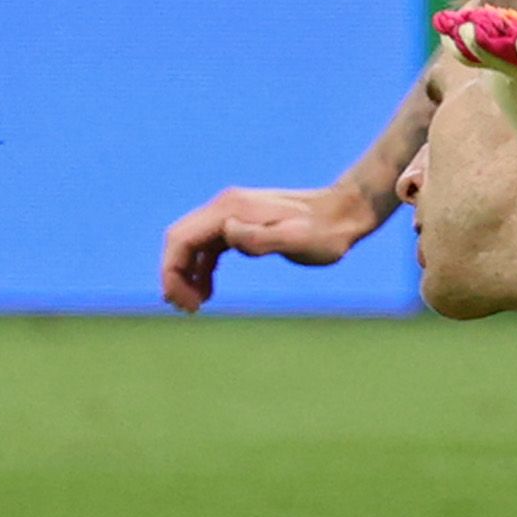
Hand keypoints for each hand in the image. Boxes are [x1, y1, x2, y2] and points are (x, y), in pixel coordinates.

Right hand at [156, 178, 388, 310]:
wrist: (344, 214)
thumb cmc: (324, 234)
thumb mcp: (296, 239)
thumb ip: (260, 238)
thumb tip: (226, 234)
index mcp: (230, 209)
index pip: (181, 238)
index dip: (172, 271)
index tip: (183, 303)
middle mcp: (225, 206)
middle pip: (180, 240)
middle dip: (174, 275)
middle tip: (187, 309)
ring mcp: (232, 213)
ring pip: (192, 244)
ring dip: (185, 274)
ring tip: (194, 306)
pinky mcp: (241, 222)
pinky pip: (208, 246)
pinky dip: (201, 268)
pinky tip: (207, 291)